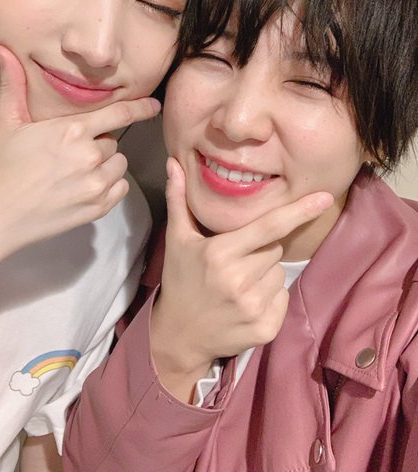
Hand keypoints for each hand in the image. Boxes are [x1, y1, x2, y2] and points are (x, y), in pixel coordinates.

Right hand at [0, 46, 159, 257]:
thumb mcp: (7, 122)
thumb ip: (13, 84)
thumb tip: (3, 50)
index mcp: (73, 130)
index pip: (120, 114)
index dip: (141, 108)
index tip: (154, 105)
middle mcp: (90, 156)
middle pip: (113, 141)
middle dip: (98, 142)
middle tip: (68, 152)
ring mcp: (96, 184)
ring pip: (119, 164)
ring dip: (105, 164)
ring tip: (75, 170)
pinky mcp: (97, 208)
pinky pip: (120, 188)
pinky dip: (109, 186)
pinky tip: (84, 186)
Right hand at [150, 157, 332, 391]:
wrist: (179, 335)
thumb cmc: (180, 279)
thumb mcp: (177, 239)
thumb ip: (178, 198)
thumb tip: (173, 162)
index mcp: (220, 254)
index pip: (268, 227)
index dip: (298, 211)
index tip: (324, 197)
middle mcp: (239, 281)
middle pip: (275, 248)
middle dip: (261, 249)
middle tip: (236, 260)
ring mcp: (253, 307)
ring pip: (280, 273)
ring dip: (265, 273)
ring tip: (237, 284)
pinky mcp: (265, 329)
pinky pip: (283, 297)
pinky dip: (270, 297)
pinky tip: (245, 303)